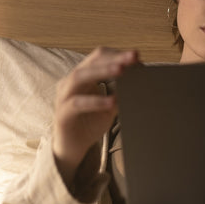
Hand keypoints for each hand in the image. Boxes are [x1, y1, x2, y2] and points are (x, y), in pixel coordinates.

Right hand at [52, 47, 138, 185]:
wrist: (73, 148)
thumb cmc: (91, 122)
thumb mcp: (110, 104)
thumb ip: (121, 91)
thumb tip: (141, 78)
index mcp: (82, 76)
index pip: (98, 57)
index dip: (117, 55)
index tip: (137, 56)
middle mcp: (70, 82)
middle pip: (91, 62)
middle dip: (114, 58)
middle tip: (133, 57)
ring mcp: (64, 96)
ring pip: (80, 77)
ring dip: (102, 71)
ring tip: (122, 71)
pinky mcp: (62, 114)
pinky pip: (78, 103)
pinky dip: (96, 100)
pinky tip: (112, 101)